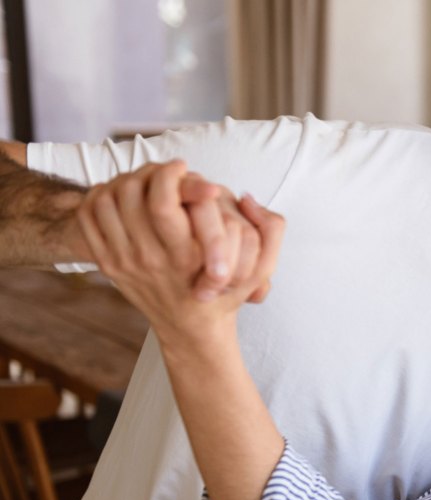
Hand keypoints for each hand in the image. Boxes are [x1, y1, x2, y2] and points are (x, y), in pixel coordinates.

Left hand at [77, 160, 284, 346]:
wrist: (192, 329)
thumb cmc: (227, 293)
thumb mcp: (263, 266)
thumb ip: (271, 229)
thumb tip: (246, 197)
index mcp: (186, 255)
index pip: (161, 201)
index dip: (169, 174)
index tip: (182, 168)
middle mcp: (150, 258)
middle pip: (129, 194)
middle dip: (144, 171)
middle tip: (160, 170)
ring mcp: (125, 262)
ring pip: (107, 201)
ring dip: (122, 181)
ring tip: (141, 180)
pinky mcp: (109, 264)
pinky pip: (90, 219)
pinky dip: (97, 198)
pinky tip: (117, 195)